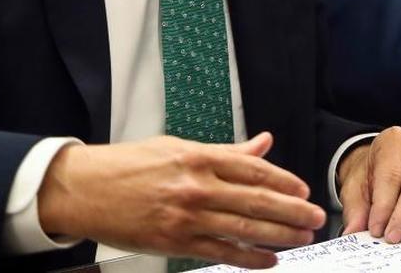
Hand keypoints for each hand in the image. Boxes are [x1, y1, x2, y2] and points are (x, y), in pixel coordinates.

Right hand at [37, 132, 324, 267]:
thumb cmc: (129, 165)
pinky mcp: (175, 242)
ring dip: (279, 234)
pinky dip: (248, 257)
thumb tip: (263, 143)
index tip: (303, 189)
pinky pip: (221, 251)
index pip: (252, 168)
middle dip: (291, 210)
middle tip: (316, 217)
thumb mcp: (178, 146)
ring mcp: (186, 216)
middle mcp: (196, 185)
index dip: (283, 180)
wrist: (84, 189)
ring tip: (302, 237)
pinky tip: (269, 259)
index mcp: (197, 156)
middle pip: (255, 199)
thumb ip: (225, 151)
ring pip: (243, 227)